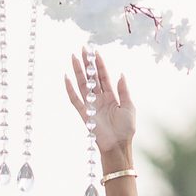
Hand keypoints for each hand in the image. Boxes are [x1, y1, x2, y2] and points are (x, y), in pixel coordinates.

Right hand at [64, 48, 135, 165]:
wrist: (118, 146)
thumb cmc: (126, 129)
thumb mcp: (129, 107)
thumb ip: (124, 91)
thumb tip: (121, 74)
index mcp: (112, 97)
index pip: (104, 77)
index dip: (99, 65)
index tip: (95, 52)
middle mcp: (100, 99)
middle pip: (91, 78)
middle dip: (87, 64)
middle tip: (82, 49)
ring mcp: (91, 106)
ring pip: (82, 85)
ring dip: (78, 72)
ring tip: (73, 58)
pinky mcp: (84, 114)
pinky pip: (75, 100)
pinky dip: (70, 89)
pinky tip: (66, 78)